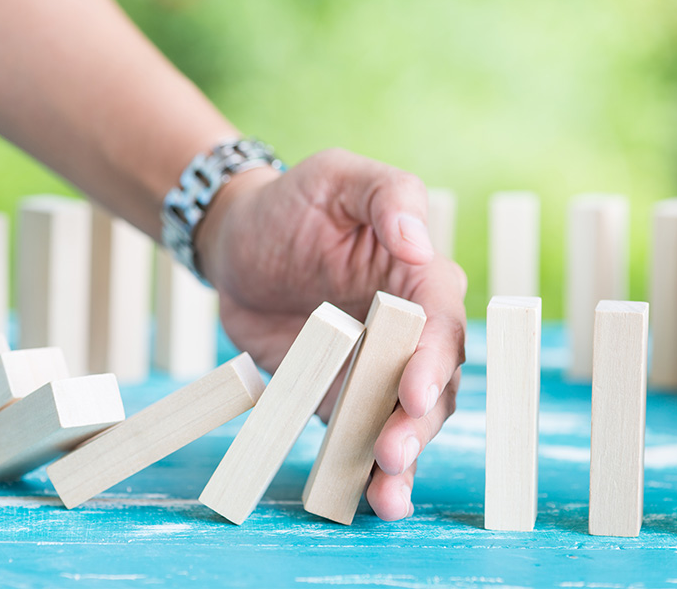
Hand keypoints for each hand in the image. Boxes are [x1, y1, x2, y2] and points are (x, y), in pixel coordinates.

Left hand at [195, 148, 466, 521]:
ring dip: (402, 459)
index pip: (439, 320)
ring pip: (406, 420)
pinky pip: (358, 436)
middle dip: (418, 421)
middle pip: (434, 382)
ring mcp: (374, 368)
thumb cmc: (293, 203)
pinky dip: (364, 470)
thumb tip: (421, 244)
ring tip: (386, 495)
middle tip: (390, 450)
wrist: (237, 242)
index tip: (411, 391)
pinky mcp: (338, 396)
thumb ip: (389, 198)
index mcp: (417, 277)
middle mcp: (405, 329)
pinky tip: (365, 499)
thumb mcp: (340, 177)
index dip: (431, 358)